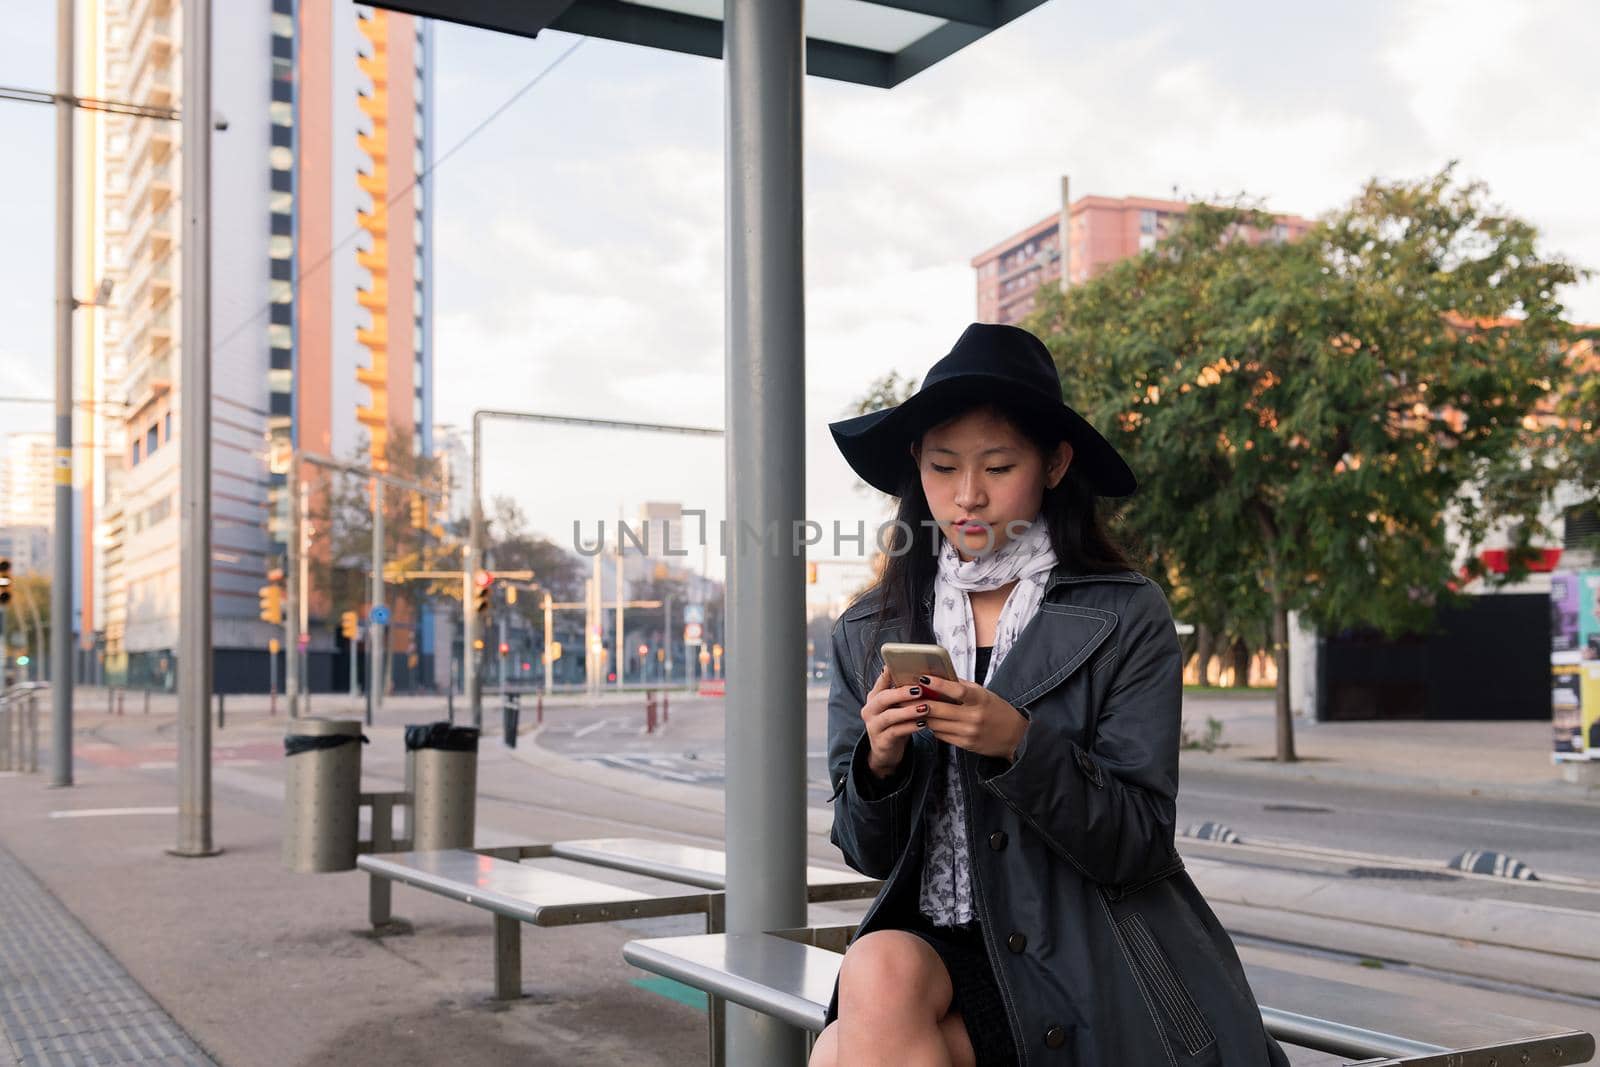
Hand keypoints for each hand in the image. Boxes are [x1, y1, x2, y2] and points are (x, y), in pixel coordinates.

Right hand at [859, 665, 932, 778]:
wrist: (886, 751)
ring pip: (890, 716)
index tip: (897, 665)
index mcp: (874, 698)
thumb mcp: (895, 707)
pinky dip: (910, 727)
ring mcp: (874, 726)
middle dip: (901, 693)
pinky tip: (923, 724)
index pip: (880, 682)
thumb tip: (920, 675)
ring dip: (908, 711)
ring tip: (925, 707)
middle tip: (919, 689)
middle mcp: (870, 710)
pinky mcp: (881, 741)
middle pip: (883, 698)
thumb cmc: (895, 723)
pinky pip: (896, 732)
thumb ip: (901, 692)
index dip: (888, 674)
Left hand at [912, 674, 1028, 760]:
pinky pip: (941, 735)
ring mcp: (968, 732)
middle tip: (904, 695)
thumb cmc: (997, 710)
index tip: (922, 678)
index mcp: (980, 700)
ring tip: (910, 707)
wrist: (1015, 736)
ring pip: (935, 724)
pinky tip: (927, 720)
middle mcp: (974, 717)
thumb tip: (939, 677)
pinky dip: (932, 727)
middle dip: (919, 702)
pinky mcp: (965, 745)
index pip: (957, 690)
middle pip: (939, 709)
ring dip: (922, 715)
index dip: (938, 684)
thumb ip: (963, 686)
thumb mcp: (984, 694)